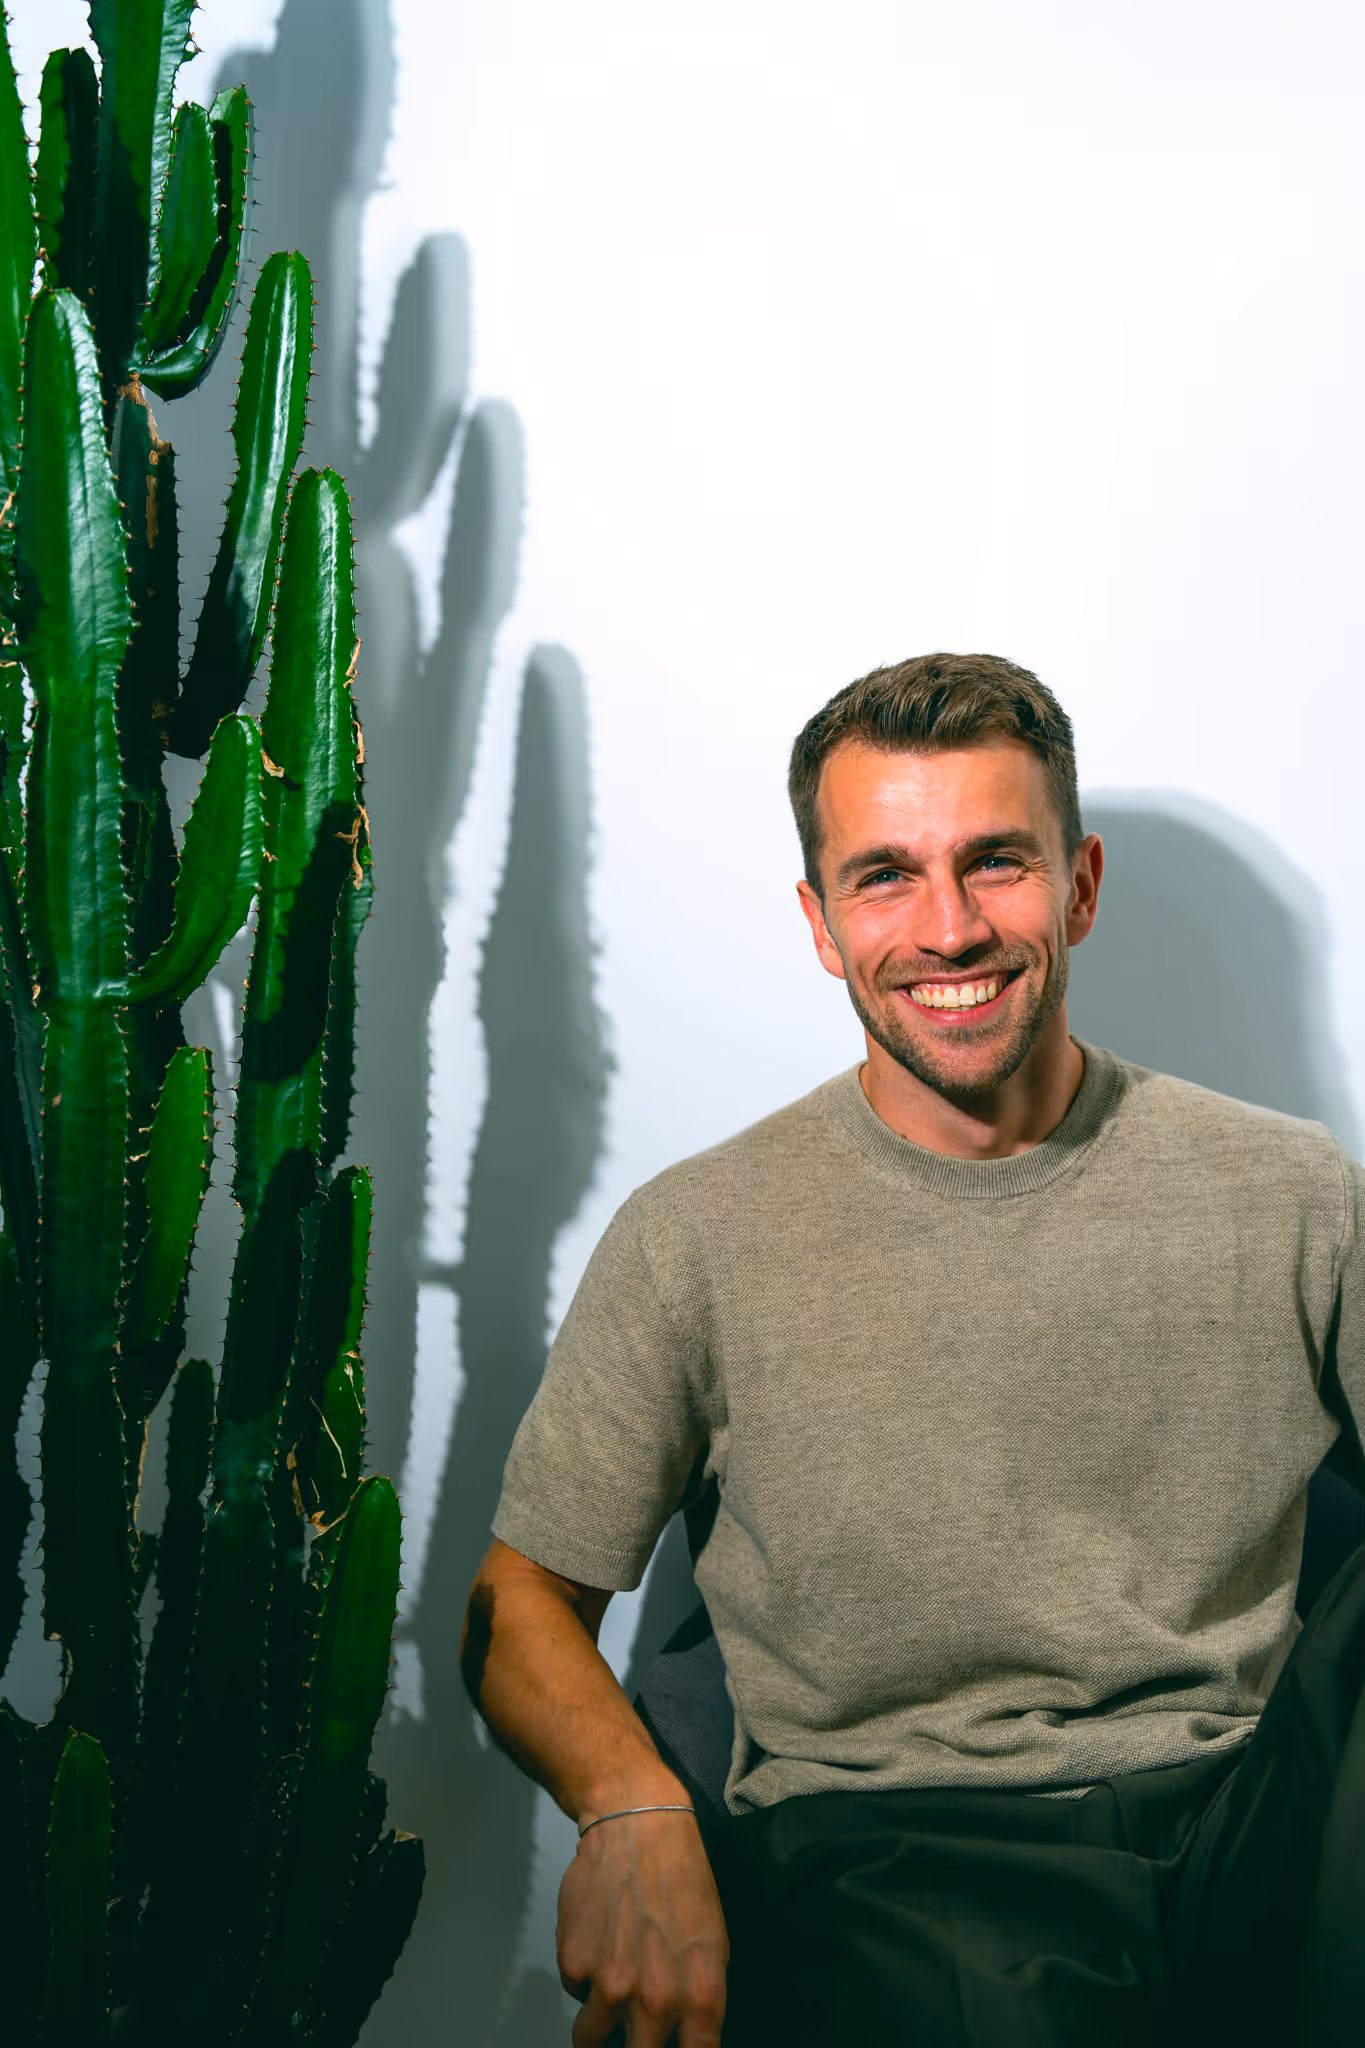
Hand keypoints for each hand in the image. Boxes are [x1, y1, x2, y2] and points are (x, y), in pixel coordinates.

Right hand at [557, 1808, 728, 2046]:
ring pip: (590, 2041)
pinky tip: (597, 1937)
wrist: (638, 1826)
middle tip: (632, 2033)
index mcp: (700, 1997)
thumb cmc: (682, 1878)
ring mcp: (609, 1986)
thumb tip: (685, 2034)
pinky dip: (582, 1976)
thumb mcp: (713, 1942)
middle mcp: (654, 2001)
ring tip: (608, 1990)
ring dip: (597, 2025)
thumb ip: (698, 1998)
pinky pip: (574, 1991)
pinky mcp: (573, 1964)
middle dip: (633, 2047)